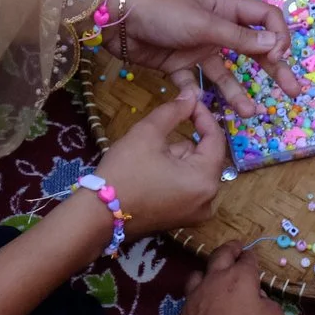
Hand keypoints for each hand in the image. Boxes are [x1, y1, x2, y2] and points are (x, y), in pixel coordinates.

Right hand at [95, 94, 225, 235]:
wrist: (98, 215)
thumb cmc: (125, 172)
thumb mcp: (148, 133)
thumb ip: (174, 111)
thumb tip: (192, 95)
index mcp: (205, 180)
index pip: (216, 139)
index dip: (203, 116)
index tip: (189, 101)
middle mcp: (208, 200)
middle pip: (205, 156)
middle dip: (184, 141)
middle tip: (157, 136)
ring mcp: (196, 213)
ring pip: (194, 170)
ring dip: (177, 157)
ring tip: (147, 159)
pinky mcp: (182, 219)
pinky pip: (187, 186)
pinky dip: (174, 174)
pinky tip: (149, 174)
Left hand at [121, 0, 302, 114]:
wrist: (117, 20)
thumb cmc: (164, 12)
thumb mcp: (204, 23)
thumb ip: (239, 37)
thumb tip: (277, 43)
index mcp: (226, 7)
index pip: (265, 18)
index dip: (277, 36)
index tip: (279, 57)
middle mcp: (217, 27)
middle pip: (252, 49)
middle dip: (272, 69)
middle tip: (292, 92)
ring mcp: (198, 47)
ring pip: (225, 72)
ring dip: (238, 91)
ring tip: (249, 113)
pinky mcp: (178, 64)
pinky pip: (194, 83)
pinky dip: (198, 95)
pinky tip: (199, 106)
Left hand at [172, 246, 286, 314]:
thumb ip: (270, 306)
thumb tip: (261, 300)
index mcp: (240, 276)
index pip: (247, 259)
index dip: (251, 257)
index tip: (252, 255)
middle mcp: (216, 278)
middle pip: (221, 255)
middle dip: (230, 249)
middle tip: (235, 246)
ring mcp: (196, 293)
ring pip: (199, 272)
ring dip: (206, 270)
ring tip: (211, 273)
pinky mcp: (184, 310)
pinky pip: (190, 297)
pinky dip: (197, 297)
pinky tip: (199, 304)